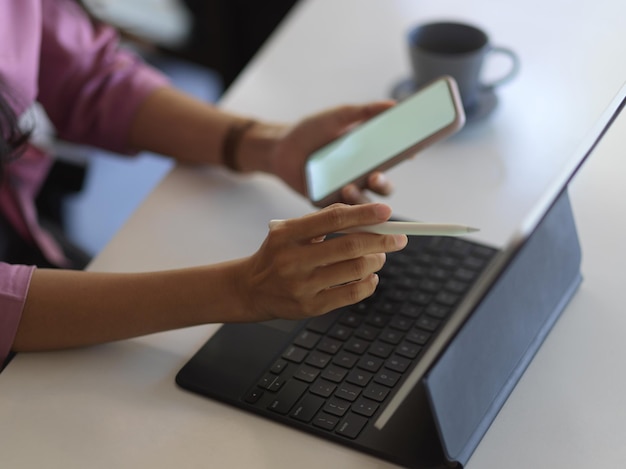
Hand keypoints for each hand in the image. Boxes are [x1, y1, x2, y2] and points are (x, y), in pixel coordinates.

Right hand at [233, 203, 407, 320]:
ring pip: (354, 270)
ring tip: (380, 257)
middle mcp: (293, 260)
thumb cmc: (277, 254)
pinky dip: (368, 283)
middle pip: (349, 246)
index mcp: (287, 234)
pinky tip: (371, 277)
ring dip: (376, 261)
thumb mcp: (289, 231)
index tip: (386, 212)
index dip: (364, 214)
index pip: (333, 219)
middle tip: (398, 238)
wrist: (250, 289)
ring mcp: (302, 285)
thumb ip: (322, 221)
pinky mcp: (311, 306)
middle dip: (381, 240)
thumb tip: (366, 217)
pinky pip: (351, 294)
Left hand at [268, 101, 395, 203]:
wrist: (280, 148)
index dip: (405, 158)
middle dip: (383, 184)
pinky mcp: (328, 205)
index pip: (393, 161)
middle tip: (375, 175)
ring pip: (364, 204)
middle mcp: (361, 176)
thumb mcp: (338, 117)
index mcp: (368, 156)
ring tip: (348, 187)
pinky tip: (335, 197)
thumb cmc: (311, 131)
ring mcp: (345, 192)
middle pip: (383, 187)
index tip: (410, 153)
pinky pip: (341, 213)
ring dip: (361, 199)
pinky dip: (342, 208)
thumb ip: (365, 111)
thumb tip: (394, 105)